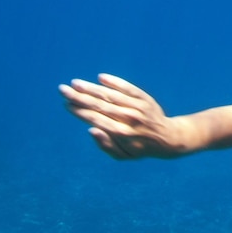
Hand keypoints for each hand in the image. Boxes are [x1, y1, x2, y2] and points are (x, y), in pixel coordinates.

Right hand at [59, 73, 181, 158]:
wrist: (168, 138)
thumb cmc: (140, 148)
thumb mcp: (123, 155)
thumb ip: (106, 145)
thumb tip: (91, 130)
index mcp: (124, 133)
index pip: (98, 120)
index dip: (81, 112)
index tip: (67, 105)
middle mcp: (131, 118)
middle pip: (101, 105)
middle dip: (80, 97)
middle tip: (63, 89)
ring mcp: (138, 107)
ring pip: (112, 95)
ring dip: (92, 88)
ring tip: (75, 83)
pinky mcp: (145, 98)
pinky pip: (128, 88)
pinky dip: (115, 82)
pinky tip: (101, 77)